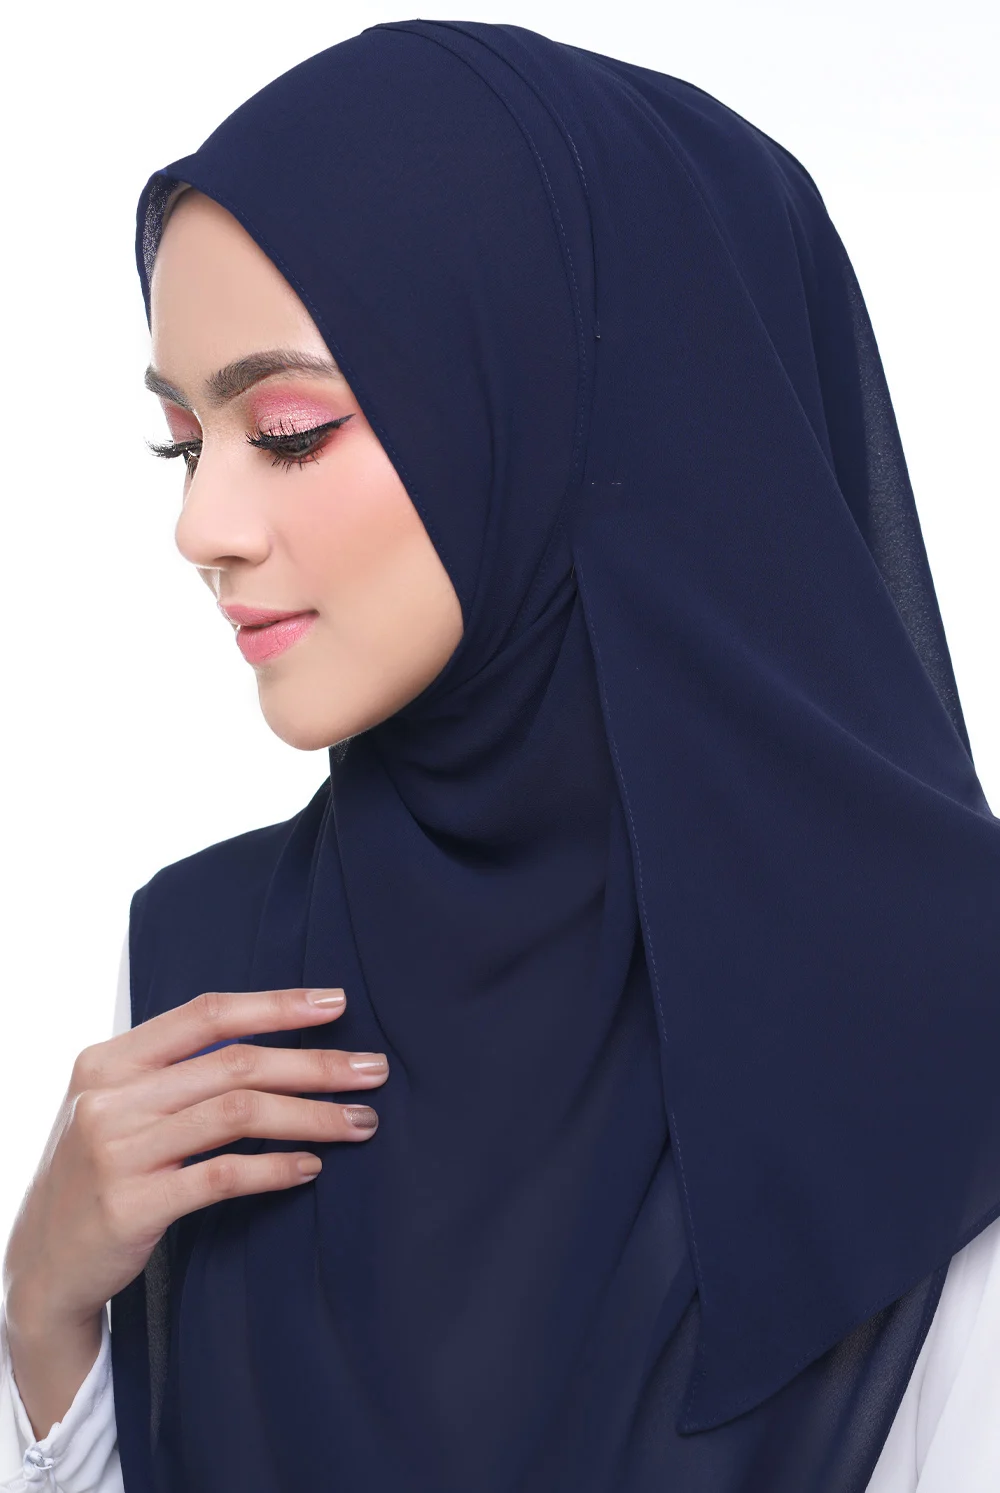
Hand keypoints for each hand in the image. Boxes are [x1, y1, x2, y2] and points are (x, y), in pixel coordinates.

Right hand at [2, 985, 385, 1333]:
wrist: (40, 1267)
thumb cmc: (97, 1174)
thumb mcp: (116, 1108)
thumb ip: (174, 1072)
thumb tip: (273, 1040)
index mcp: (108, 1061)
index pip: (206, 1014)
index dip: (276, 1004)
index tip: (337, 1003)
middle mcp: (110, 1098)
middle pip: (234, 1063)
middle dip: (315, 1064)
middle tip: (373, 1070)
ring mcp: (119, 1152)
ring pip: (237, 1114)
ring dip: (311, 1115)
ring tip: (360, 1122)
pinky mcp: (133, 1205)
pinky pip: (223, 1175)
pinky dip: (276, 1167)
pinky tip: (311, 1168)